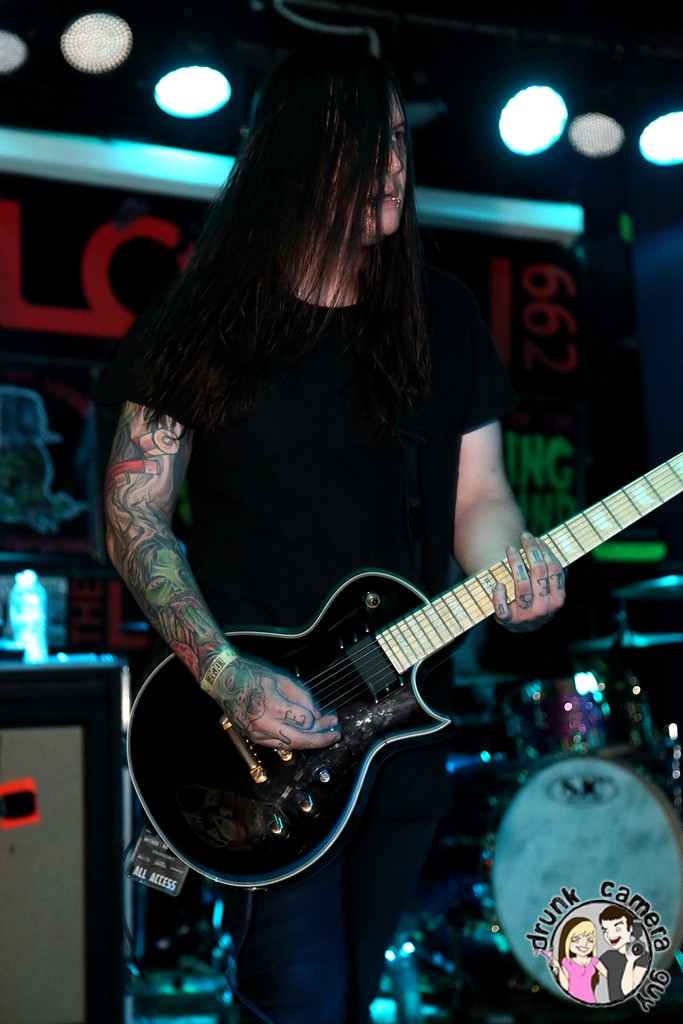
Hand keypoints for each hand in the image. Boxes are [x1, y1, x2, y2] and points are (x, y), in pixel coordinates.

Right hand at [208, 655, 341, 749]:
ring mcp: (256, 733)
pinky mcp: (253, 737)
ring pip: (289, 746)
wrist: (223, 680)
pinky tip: (304, 736)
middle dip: (320, 740)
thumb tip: (316, 714)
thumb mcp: (281, 678)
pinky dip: (293, 742)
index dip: (319, 720)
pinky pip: (278, 745)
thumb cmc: (250, 675)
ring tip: (324, 736)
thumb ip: (301, 697)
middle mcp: (263, 724)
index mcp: (272, 706)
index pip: (304, 721)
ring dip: (309, 742)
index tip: (330, 717)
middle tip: (335, 734)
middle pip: (299, 740)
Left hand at [493, 532, 565, 631]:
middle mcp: (543, 609)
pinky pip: (502, 607)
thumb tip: (561, 547)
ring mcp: (525, 616)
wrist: (521, 624)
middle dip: (531, 551)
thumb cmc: (537, 599)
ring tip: (510, 548)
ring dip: (515, 563)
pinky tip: (499, 583)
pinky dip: (499, 594)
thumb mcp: (550, 590)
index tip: (537, 539)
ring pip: (521, 585)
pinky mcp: (508, 620)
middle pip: (538, 573)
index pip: (554, 570)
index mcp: (558, 600)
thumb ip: (556, 573)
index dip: (545, 552)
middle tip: (525, 536)